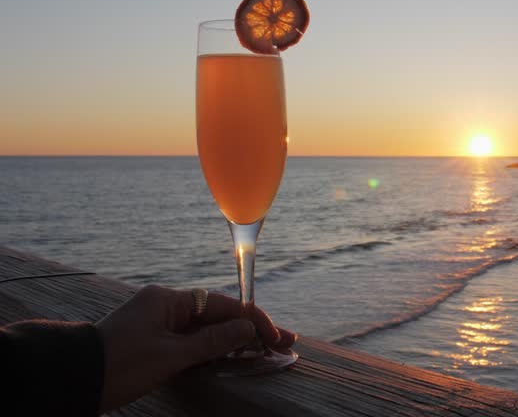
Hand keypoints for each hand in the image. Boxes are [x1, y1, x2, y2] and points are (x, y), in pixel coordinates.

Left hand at [95, 284, 295, 412]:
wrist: (73, 379)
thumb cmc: (120, 365)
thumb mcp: (171, 355)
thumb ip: (213, 342)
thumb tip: (247, 329)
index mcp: (168, 299)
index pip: (223, 305)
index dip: (253, 321)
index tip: (275, 338)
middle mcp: (165, 305)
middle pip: (218, 314)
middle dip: (250, 329)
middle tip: (283, 342)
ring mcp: (159, 322)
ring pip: (206, 329)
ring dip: (235, 339)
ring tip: (267, 349)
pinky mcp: (153, 341)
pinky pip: (192, 340)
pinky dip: (214, 348)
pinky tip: (234, 355)